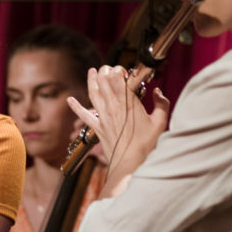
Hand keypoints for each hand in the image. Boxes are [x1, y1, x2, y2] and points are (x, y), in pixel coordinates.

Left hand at [68, 65, 168, 191]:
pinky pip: (84, 115)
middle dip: (105, 72)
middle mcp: (114, 107)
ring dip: (92, 81)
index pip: (120, 80)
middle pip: (105, 83)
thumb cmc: (146, 145)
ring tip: (92, 71)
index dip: (119, 71)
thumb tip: (159, 92)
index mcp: (129, 103)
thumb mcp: (160, 122)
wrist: (130, 163)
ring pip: (94, 93)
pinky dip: (76, 107)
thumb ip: (162, 104)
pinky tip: (70, 100)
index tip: (123, 70)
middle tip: (108, 68)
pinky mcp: (97, 127)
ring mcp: (103, 116)